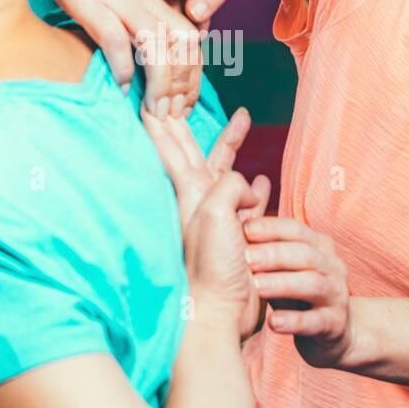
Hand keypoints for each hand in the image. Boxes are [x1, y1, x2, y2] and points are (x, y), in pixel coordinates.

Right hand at [33, 0, 202, 113]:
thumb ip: (143, 18)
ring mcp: (121, 0)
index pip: (192, 41)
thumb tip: (151, 59)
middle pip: (184, 46)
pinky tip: (120, 85)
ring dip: (161, 83)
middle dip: (184, 85)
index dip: (194, 76)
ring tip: (155, 110)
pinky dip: (121, 66)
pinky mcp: (93, 3)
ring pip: (158, 46)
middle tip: (175, 116)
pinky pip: (116, 40)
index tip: (186, 104)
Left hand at [143, 108, 269, 336]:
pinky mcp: (237, 235)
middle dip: (194, 121)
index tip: (146, 94)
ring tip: (242, 120)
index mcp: (189, 191)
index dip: (160, 120)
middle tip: (186, 94)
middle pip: (196, 149)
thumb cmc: (211, 266)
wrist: (218, 314)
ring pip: (225, 170)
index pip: (170, 146)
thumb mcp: (216, 213)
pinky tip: (262, 180)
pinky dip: (255, 185)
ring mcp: (218, 217)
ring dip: (233, 145)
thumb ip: (230, 186)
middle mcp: (199, 200)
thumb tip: (251, 185)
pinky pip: (248, 199)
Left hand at [243, 218, 352, 367]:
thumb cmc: (295, 292)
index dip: (271, 228)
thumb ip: (268, 245)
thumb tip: (239, 217)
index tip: (244, 229)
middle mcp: (332, 267)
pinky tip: (273, 322)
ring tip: (256, 287)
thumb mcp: (284, 267)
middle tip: (246, 258)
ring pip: (312, 284)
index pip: (296, 230)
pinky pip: (316, 321)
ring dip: (282, 283)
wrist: (328, 332)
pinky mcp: (334, 325)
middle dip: (274, 254)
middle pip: (305, 254)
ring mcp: (336, 296)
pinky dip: (294, 321)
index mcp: (319, 246)